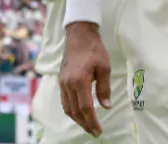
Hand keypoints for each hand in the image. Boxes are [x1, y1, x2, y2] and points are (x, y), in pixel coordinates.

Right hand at [60, 22, 111, 136]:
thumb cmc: (94, 49)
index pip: (85, 108)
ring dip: (77, 119)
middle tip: (94, 132)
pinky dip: (71, 110)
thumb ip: (104, 88)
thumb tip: (106, 106)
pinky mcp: (61, 81)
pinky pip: (64, 101)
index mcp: (80, 81)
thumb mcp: (105, 68)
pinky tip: (78, 113)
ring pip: (67, 108)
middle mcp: (68, 84)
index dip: (92, 122)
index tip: (99, 130)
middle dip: (85, 124)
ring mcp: (62, 83)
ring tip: (88, 125)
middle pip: (75, 111)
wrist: (79, 35)